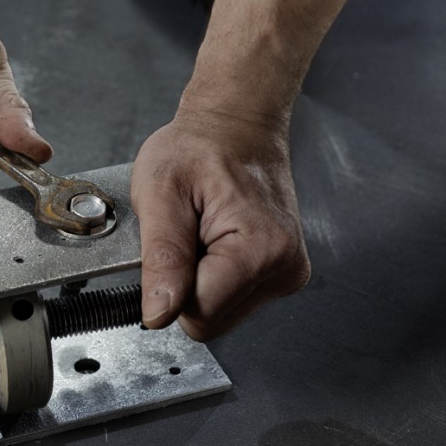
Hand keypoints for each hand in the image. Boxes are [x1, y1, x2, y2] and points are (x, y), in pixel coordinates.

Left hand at [131, 109, 309, 340]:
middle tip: (188, 233)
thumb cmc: (199, 146)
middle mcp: (284, 267)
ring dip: (200, 280)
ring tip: (202, 232)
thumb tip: (158, 314)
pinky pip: (232, 299)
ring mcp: (287, 273)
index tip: (173, 245)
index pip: (199, 314)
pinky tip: (215, 238)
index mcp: (262, 248)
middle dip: (187, 284)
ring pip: (221, 313)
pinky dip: (215, 276)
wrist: (235, 126)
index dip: (170, 287)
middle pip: (212, 320)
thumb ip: (161, 257)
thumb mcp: (161, 192)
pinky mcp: (281, 274)